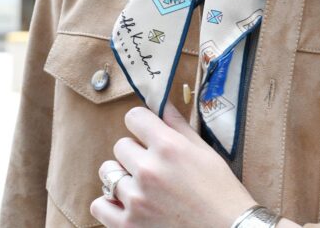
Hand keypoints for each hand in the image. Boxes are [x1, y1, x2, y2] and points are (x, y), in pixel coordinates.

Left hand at [90, 100, 255, 227]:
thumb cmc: (220, 190)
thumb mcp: (204, 151)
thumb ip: (178, 125)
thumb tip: (162, 103)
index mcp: (168, 146)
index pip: (134, 117)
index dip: (141, 122)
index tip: (146, 131)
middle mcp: (148, 169)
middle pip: (120, 145)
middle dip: (134, 151)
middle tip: (151, 162)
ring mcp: (136, 199)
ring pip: (108, 172)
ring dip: (121, 175)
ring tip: (139, 183)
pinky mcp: (128, 225)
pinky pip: (99, 205)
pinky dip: (109, 202)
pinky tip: (126, 201)